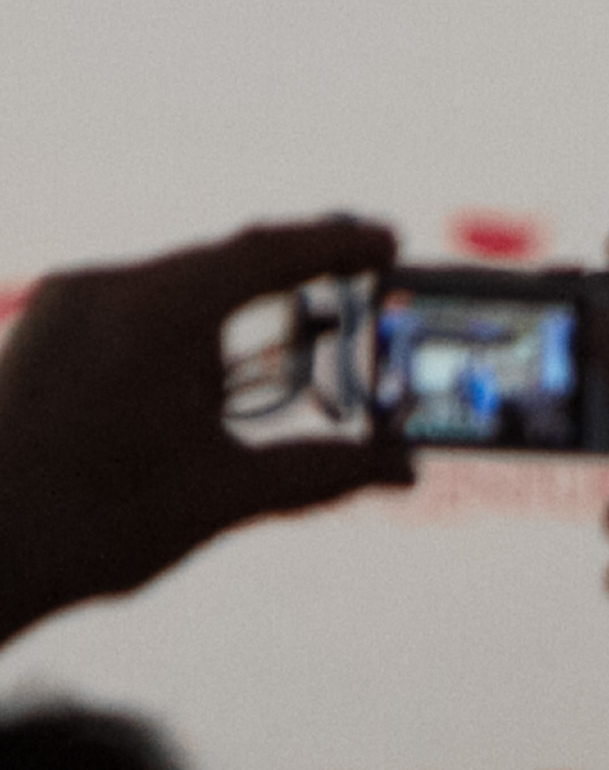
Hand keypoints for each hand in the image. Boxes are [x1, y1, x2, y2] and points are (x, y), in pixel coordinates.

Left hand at [0, 214, 410, 643]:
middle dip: (293, 276)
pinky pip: (136, 304)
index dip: (338, 245)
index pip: (268, 253)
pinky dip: (187, 323)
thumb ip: (322, 471)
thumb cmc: (87, 525)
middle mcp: (105, 290)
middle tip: (356, 282)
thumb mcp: (224, 496)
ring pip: (179, 284)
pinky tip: (206, 372)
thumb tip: (402, 469)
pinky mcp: (45, 326)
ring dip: (237, 306)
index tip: (389, 244)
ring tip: (284, 347)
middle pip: (223, 263)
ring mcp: (66, 303)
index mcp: (155, 314)